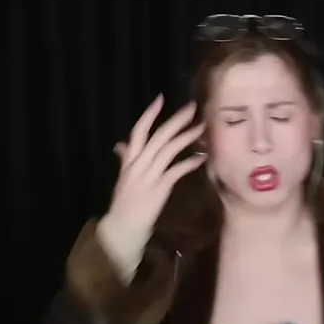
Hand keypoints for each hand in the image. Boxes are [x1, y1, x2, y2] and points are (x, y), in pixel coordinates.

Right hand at [105, 94, 205, 232]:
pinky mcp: (159, 189)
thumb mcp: (124, 177)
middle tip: (192, 107)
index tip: (161, 98)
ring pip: (169, 150)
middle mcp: (139, 164)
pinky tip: (201, 158)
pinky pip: (176, 172)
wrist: (123, 225)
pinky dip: (188, 164)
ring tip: (201, 128)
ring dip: (186, 137)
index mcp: (130, 160)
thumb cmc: (124, 202)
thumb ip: (125, 159)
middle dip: (176, 120)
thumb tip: (121, 145)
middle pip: (158, 136)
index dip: (149, 114)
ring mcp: (149, 176)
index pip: (138, 131)